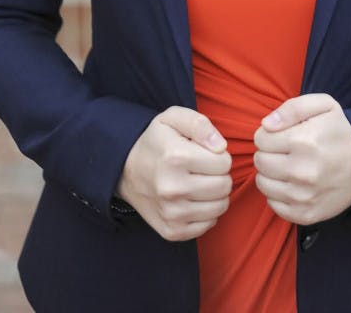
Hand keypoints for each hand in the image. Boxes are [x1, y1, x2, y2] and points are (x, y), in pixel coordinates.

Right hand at [116, 106, 231, 240]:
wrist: (126, 170)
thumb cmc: (157, 142)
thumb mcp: (173, 118)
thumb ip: (200, 124)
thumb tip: (221, 146)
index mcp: (176, 157)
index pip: (224, 162)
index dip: (219, 155)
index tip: (205, 153)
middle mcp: (172, 188)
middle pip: (224, 186)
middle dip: (220, 175)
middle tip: (204, 169)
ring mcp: (171, 213)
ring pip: (220, 207)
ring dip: (215, 194)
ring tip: (199, 183)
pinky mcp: (171, 231)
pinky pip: (209, 224)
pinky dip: (207, 212)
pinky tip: (193, 199)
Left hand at [253, 93, 350, 224]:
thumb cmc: (341, 132)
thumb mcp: (324, 105)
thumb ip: (292, 108)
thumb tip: (266, 125)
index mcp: (303, 141)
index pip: (260, 139)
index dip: (269, 134)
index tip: (282, 135)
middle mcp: (301, 171)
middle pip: (260, 161)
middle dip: (268, 153)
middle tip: (285, 151)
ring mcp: (303, 196)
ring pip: (263, 183)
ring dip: (271, 173)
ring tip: (288, 166)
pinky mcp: (305, 214)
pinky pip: (273, 205)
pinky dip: (278, 194)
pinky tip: (292, 184)